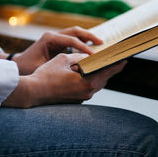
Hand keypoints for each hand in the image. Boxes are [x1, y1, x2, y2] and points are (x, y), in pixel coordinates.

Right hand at [2, 53, 125, 107]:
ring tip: (102, 65)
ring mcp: (82, 98)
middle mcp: (87, 92)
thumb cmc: (47, 74)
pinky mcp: (76, 100)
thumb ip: (80, 56)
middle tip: (115, 60)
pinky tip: (87, 73)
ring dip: (99, 74)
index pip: (108, 71)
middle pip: (104, 79)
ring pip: (96, 84)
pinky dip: (90, 79)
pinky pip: (88, 88)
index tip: (125, 59)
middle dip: (109, 69)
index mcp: (87, 82)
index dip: (117, 64)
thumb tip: (89, 57)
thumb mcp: (64, 59)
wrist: (33, 92)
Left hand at [13, 26, 102, 74]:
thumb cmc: (28, 68)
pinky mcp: (56, 43)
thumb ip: (59, 66)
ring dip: (87, 37)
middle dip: (89, 36)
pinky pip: (72, 39)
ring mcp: (55, 38)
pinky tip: (90, 49)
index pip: (71, 40)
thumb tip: (76, 68)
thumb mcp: (43, 68)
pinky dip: (82, 42)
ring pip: (75, 33)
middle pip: (75, 31)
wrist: (17, 66)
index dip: (83, 47)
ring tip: (99, 44)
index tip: (93, 55)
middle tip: (102, 43)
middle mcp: (53, 35)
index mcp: (49, 38)